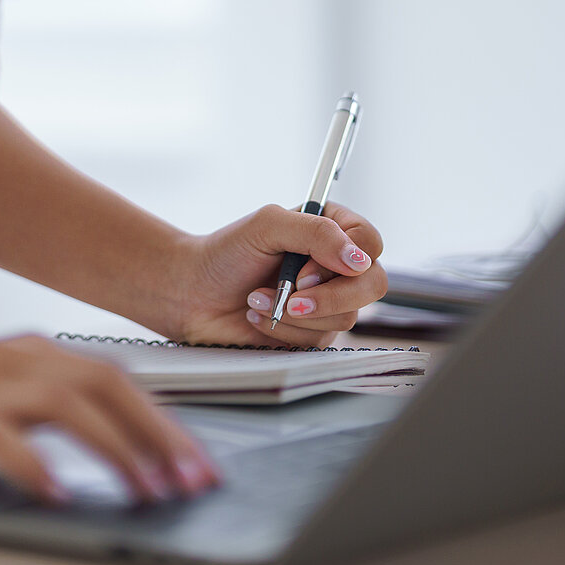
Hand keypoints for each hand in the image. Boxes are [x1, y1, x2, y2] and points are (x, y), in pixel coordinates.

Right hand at [0, 336, 218, 502]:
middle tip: (193, 482)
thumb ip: (48, 416)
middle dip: (161, 436)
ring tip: (148, 494)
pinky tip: (60, 498)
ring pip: (72, 407)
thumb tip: (121, 457)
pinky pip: (6, 440)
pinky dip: (38, 467)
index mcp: (35, 352)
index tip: (199, 464)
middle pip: (110, 387)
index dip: (165, 421)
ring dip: (118, 451)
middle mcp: (19, 359)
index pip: (119, 381)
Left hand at [171, 203, 387, 346]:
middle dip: (330, 296)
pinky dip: (285, 331)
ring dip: (296, 313)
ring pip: (347, 317)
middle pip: (372, 284)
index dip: (346, 259)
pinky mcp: (313, 331)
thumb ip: (316, 232)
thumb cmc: (226, 253)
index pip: (369, 243)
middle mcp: (335, 265)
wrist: (192, 294)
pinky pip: (320, 340)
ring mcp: (327, 300)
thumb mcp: (268, 225)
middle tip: (292, 296)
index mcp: (331, 229)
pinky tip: (259, 315)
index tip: (305, 269)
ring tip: (258, 299)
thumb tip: (358, 260)